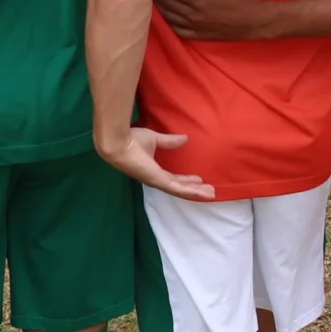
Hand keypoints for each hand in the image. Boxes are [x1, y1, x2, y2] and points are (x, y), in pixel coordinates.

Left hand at [96, 124, 214, 200]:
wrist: (119, 142)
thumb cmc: (131, 139)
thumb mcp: (155, 139)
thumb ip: (169, 141)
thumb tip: (184, 138)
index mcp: (153, 171)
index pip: (172, 178)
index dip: (185, 180)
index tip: (197, 178)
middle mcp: (155, 179)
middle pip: (178, 187)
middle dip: (193, 189)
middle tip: (208, 190)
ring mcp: (157, 181)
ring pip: (180, 190)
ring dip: (196, 192)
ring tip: (211, 193)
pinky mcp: (159, 181)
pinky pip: (178, 189)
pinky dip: (191, 191)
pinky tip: (203, 192)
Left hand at [153, 0, 279, 41]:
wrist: (254, 22)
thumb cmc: (241, 1)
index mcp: (198, 1)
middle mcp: (193, 16)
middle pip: (168, 5)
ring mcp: (196, 27)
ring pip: (171, 18)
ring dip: (160, 9)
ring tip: (151, 1)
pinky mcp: (200, 36)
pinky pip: (180, 32)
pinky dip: (170, 25)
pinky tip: (166, 20)